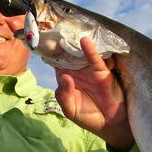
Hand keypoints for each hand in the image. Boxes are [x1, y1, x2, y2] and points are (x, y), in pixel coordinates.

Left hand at [54, 37, 133, 151]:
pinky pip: (96, 60)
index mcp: (65, 77)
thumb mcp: (70, 110)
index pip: (56, 61)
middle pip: (67, 53)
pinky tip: (84, 41)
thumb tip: (65, 77)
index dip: (49, 52)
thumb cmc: (87, 116)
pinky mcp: (102, 72)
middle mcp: (77, 71)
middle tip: (53, 27)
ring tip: (67, 29)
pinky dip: (90, 50)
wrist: (109, 124)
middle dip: (61, 42)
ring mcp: (89, 70)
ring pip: (80, 53)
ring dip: (75, 43)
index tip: (42, 39)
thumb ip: (64, 96)